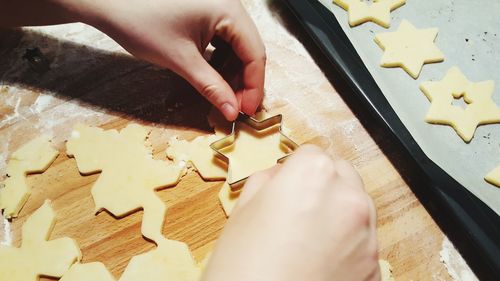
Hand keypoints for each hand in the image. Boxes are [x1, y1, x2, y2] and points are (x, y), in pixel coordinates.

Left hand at [90, 0, 265, 120]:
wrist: (108, 2)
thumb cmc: (141, 22)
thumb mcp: (181, 60)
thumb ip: (211, 87)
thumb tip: (232, 112)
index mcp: (228, 10)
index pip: (255, 53)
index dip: (254, 86)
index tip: (247, 112)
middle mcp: (229, 5)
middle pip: (249, 50)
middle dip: (243, 81)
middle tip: (234, 107)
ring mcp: (218, 7)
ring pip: (237, 47)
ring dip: (232, 73)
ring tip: (222, 95)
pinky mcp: (206, 11)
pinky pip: (223, 40)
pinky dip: (221, 60)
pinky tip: (212, 76)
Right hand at [203, 145, 379, 280]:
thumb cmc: (243, 269)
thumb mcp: (242, 212)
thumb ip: (267, 182)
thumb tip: (280, 177)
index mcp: (312, 175)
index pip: (312, 154)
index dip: (296, 169)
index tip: (290, 183)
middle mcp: (348, 198)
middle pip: (342, 175)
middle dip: (324, 185)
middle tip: (300, 209)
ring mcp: (366, 235)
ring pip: (357, 208)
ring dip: (339, 214)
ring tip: (309, 239)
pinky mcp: (374, 268)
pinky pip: (363, 243)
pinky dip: (347, 246)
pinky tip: (320, 262)